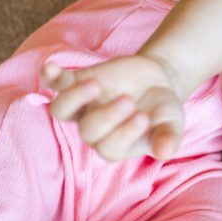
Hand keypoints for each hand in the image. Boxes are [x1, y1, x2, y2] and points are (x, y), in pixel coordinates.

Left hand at [40, 55, 184, 161]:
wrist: (155, 81)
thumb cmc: (162, 109)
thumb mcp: (172, 122)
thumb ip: (169, 137)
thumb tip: (165, 153)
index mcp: (116, 145)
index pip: (109, 148)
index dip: (122, 134)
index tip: (143, 117)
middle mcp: (94, 130)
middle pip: (87, 131)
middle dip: (107, 116)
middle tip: (129, 100)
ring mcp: (82, 106)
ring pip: (61, 111)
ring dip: (73, 98)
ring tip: (96, 85)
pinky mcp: (75, 82)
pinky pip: (53, 82)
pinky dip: (49, 76)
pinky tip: (52, 67)